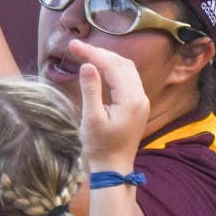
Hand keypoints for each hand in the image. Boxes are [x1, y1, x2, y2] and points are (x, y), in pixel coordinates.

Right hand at [72, 40, 149, 171]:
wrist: (114, 169)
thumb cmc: (100, 147)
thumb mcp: (91, 119)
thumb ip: (91, 91)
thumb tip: (87, 65)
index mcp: (131, 100)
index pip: (113, 66)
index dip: (93, 53)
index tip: (73, 46)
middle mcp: (141, 97)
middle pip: (122, 64)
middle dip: (100, 53)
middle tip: (76, 48)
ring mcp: (141, 101)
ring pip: (126, 69)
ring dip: (107, 59)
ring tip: (85, 54)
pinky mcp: (137, 105)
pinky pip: (127, 79)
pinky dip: (112, 69)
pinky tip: (99, 68)